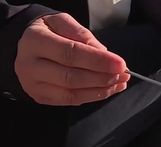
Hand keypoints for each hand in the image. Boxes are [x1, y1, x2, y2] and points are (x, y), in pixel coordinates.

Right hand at [15, 13, 129, 105]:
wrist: (27, 46)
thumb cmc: (50, 32)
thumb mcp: (63, 23)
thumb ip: (83, 35)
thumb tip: (104, 53)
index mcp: (35, 41)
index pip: (71, 53)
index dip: (98, 60)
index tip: (121, 64)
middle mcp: (29, 65)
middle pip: (72, 77)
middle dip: (103, 77)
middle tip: (124, 75)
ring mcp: (33, 84)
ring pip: (72, 92)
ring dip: (102, 89)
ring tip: (120, 82)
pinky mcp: (40, 97)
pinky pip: (71, 101)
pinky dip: (93, 96)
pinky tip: (109, 89)